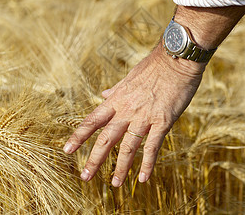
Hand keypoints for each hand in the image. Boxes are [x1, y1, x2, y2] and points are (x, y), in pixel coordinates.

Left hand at [63, 43, 205, 186]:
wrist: (177, 59)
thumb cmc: (154, 66)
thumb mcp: (129, 77)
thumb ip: (116, 90)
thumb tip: (103, 94)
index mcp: (116, 100)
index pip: (92, 121)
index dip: (78, 136)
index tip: (67, 150)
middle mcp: (126, 110)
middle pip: (106, 139)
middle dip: (94, 159)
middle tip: (85, 176)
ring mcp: (144, 117)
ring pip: (128, 147)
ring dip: (121, 168)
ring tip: (115, 183)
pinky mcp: (163, 121)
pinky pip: (152, 147)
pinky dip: (147, 164)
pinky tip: (143, 178)